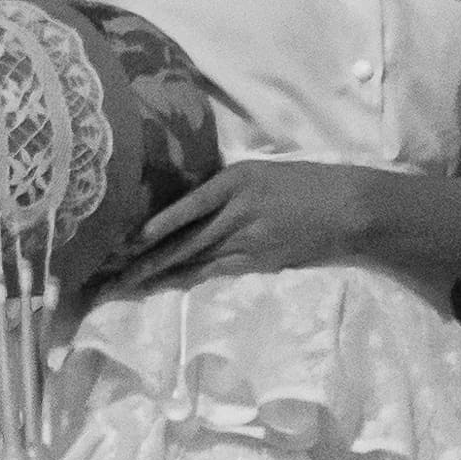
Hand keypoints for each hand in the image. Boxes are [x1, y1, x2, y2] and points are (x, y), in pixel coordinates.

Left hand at [112, 160, 393, 285]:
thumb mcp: (263, 172)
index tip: (126, 240)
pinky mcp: (260, 260)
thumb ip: (228, 188)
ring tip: (126, 287)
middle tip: (109, 276)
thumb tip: (193, 207)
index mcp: (237, 178)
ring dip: (159, 274)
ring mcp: (249, 238)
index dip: (156, 225)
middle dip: (143, 259)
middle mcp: (238, 208)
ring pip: (195, 259)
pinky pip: (217, 270)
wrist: (351, 208)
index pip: (187, 205)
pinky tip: (167, 285)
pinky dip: (190, 277)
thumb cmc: (309, 184)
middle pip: (183, 238)